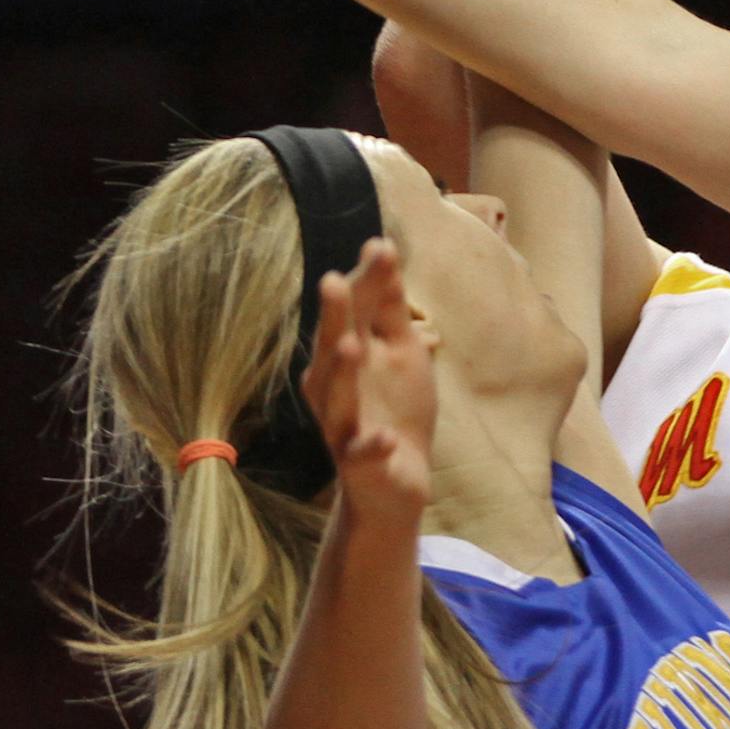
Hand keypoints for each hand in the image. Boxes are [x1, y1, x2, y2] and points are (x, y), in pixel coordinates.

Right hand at [300, 239, 435, 519]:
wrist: (395, 482)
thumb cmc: (393, 408)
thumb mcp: (398, 350)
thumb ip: (389, 307)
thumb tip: (383, 248)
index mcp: (345, 358)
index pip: (352, 313)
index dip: (366, 283)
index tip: (383, 245)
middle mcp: (335, 390)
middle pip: (331, 349)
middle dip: (333, 317)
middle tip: (332, 280)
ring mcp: (344, 429)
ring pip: (337, 400)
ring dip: (342, 374)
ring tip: (350, 344)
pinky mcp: (360, 466)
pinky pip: (362, 455)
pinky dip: (371, 448)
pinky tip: (383, 438)